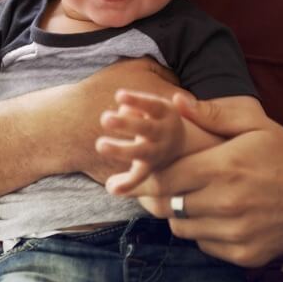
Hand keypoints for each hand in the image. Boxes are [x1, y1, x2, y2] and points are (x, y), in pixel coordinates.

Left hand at [65, 57, 181, 183]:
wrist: (183, 143)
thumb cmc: (157, 116)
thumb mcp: (155, 105)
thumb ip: (138, 105)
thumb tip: (122, 109)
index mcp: (166, 112)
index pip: (152, 105)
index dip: (137, 100)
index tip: (118, 94)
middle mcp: (163, 132)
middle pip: (145, 128)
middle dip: (126, 123)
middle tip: (104, 118)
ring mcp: (157, 151)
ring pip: (140, 152)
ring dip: (120, 149)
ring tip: (100, 144)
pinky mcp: (150, 167)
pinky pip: (139, 177)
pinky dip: (126, 184)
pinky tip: (111, 187)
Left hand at [125, 95, 282, 267]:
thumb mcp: (256, 124)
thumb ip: (214, 113)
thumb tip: (177, 101)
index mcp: (226, 167)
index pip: (167, 177)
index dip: (153, 175)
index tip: (148, 171)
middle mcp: (228, 203)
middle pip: (169, 205)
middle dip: (164, 194)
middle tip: (168, 185)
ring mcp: (236, 233)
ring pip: (183, 228)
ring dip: (182, 214)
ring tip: (197, 197)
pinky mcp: (245, 254)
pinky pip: (205, 245)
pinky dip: (204, 232)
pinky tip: (218, 216)